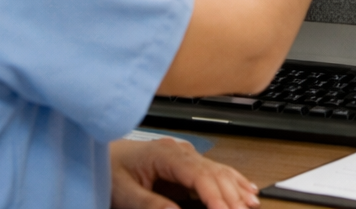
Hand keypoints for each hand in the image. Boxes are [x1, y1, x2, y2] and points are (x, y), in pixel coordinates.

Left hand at [109, 137, 257, 208]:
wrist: (104, 154)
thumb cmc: (111, 170)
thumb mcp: (124, 192)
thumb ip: (149, 204)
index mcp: (166, 154)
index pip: (198, 174)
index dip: (214, 194)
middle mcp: (181, 151)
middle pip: (214, 172)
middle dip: (231, 194)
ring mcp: (186, 155)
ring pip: (219, 170)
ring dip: (237, 187)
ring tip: (251, 203)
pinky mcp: (187, 163)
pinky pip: (215, 171)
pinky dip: (233, 180)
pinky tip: (246, 188)